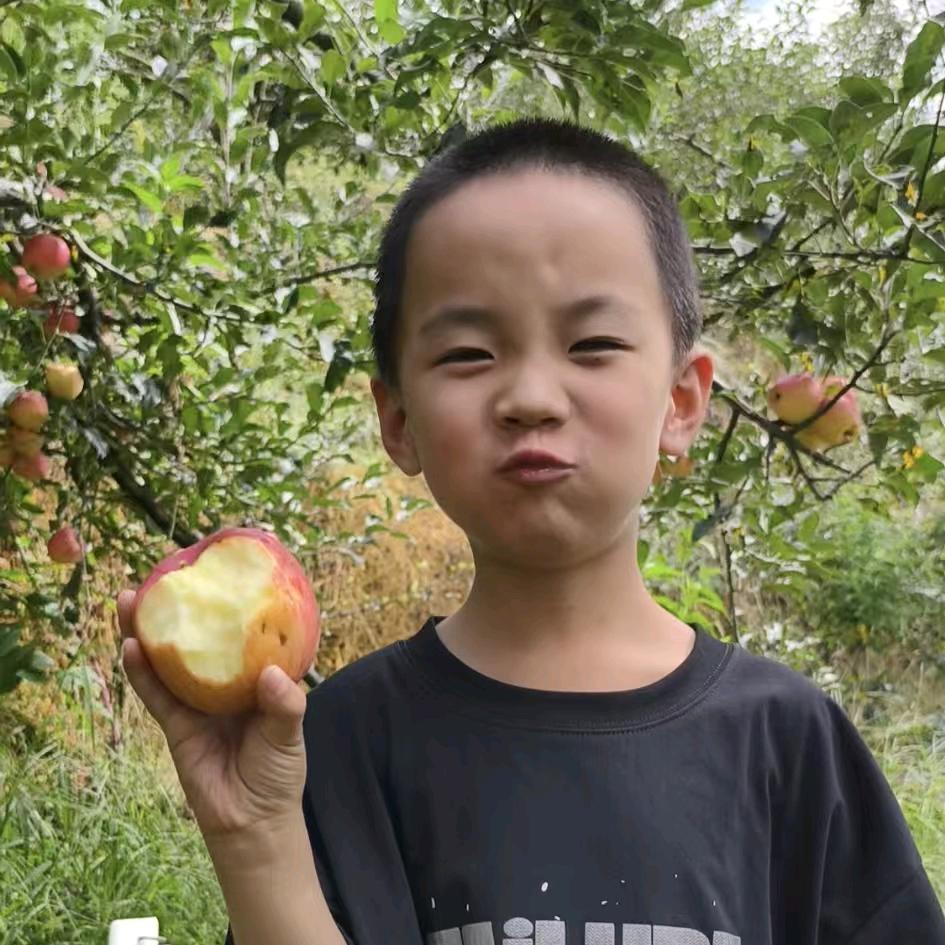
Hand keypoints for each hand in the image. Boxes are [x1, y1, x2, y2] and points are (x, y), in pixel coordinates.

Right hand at [117, 588, 308, 841]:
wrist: (253, 821)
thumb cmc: (278, 771)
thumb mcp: (290, 732)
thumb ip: (284, 705)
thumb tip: (270, 675)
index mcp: (254, 676)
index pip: (239, 632)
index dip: (226, 604)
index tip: (214, 571)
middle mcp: (223, 682)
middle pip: (197, 638)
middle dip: (179, 608)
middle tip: (162, 574)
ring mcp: (196, 701)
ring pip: (167, 659)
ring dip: (148, 630)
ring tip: (131, 599)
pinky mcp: (175, 725)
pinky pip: (155, 694)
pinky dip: (141, 671)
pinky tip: (130, 646)